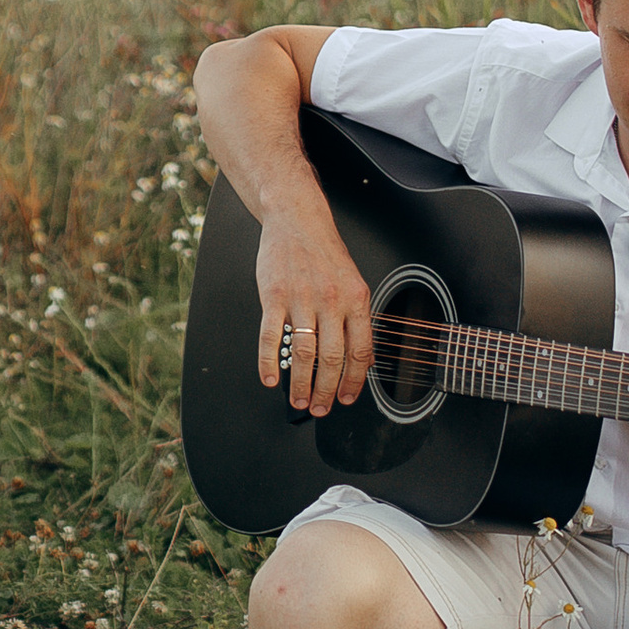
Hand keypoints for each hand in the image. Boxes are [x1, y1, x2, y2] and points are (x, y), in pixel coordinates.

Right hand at [256, 207, 376, 411]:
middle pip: (332, 358)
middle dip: (326, 391)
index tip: (345, 398)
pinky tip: (269, 378)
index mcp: (356, 299)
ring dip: (300, 383)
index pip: (360, 351)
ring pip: (304, 353)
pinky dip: (269, 362)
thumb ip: (356, 318)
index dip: (354, 381)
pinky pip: (271, 337)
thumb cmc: (324, 253)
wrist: (297, 221)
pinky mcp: (274, 296)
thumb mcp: (353, 282)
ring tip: (299, 399)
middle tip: (320, 407)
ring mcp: (302, 298)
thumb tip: (359, 358)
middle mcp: (331, 300)